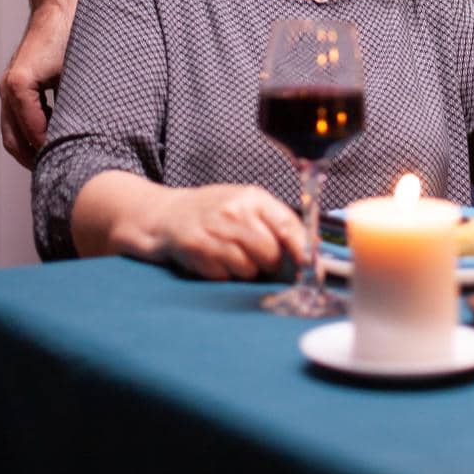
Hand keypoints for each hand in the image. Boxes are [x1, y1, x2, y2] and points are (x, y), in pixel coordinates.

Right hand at [0, 0, 73, 167]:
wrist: (60, 5)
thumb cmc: (72, 32)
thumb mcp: (77, 71)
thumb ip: (76, 103)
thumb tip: (87, 135)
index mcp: (20, 85)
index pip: (33, 132)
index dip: (51, 149)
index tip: (73, 161)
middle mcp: (8, 88)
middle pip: (13, 140)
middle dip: (35, 159)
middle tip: (61, 170)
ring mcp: (8, 87)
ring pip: (12, 132)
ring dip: (32, 148)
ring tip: (57, 160)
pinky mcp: (16, 85)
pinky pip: (17, 118)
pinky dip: (32, 132)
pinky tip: (55, 136)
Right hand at [72, 175, 308, 279]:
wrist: (163, 216)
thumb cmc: (210, 213)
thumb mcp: (244, 206)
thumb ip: (275, 224)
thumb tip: (309, 252)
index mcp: (253, 197)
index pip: (289, 225)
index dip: (303, 251)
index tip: (311, 269)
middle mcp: (235, 210)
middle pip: (271, 253)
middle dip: (269, 266)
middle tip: (256, 261)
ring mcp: (214, 229)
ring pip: (249, 269)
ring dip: (244, 272)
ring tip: (229, 256)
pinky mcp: (196, 248)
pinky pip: (224, 276)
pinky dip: (222, 275)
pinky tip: (212, 260)